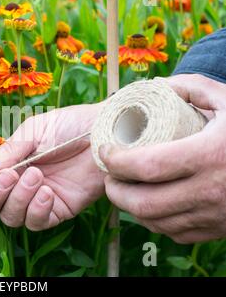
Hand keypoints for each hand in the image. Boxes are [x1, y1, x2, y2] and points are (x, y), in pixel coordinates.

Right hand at [0, 104, 104, 230]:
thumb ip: (7, 154)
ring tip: (36, 175)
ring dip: (18, 199)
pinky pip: (38, 223)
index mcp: (10, 164)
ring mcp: (39, 200)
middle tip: (11, 175)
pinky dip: (37, 210)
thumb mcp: (32, 132)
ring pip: (12, 219)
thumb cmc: (69, 126)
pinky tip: (47, 192)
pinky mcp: (60, 210)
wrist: (105, 132)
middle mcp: (20, 186)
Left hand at [101, 74, 225, 243]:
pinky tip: (149, 204)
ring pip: (155, 222)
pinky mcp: (219, 229)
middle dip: (115, 191)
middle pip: (143, 203)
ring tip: (123, 188)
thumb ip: (190, 86)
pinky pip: (174, 234)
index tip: (105, 151)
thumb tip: (153, 88)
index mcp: (210, 155)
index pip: (146, 167)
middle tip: (109, 175)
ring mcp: (215, 215)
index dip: (116, 161)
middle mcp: (210, 191)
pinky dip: (154, 220)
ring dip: (130, 207)